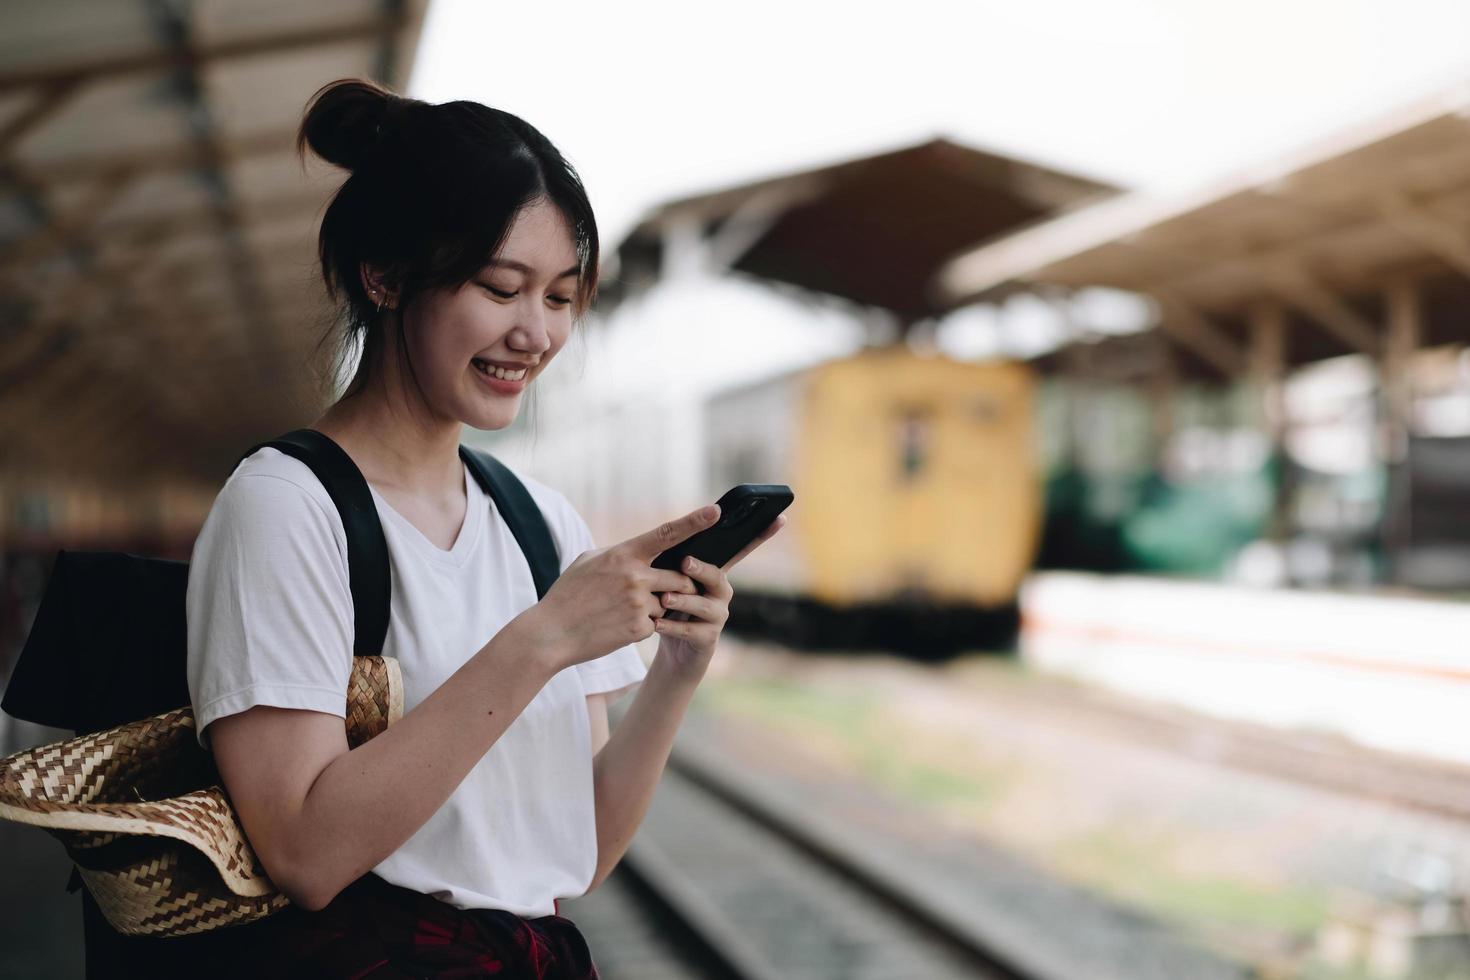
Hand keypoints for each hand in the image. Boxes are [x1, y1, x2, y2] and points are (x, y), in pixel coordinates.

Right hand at [520, 506, 715, 670]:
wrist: (550, 633)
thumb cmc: (568, 595)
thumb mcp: (589, 562)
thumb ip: (620, 554)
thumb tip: (643, 549)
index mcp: (623, 555)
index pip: (667, 533)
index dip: (694, 522)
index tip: (715, 512)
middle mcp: (635, 577)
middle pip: (679, 577)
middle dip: (678, 585)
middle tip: (657, 592)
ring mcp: (638, 604)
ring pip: (667, 603)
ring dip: (655, 608)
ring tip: (622, 611)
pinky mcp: (639, 629)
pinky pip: (656, 624)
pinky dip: (642, 626)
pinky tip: (617, 626)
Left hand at [653, 514, 786, 675]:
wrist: (675, 651)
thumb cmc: (673, 608)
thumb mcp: (674, 581)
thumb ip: (677, 563)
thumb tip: (667, 534)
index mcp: (716, 573)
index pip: (741, 550)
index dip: (762, 535)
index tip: (780, 517)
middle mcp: (722, 593)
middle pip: (717, 576)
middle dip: (701, 569)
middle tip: (685, 562)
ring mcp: (718, 616)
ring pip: (702, 605)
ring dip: (682, 600)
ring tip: (664, 598)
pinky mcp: (708, 638)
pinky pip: (690, 630)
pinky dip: (672, 626)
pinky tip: (657, 623)